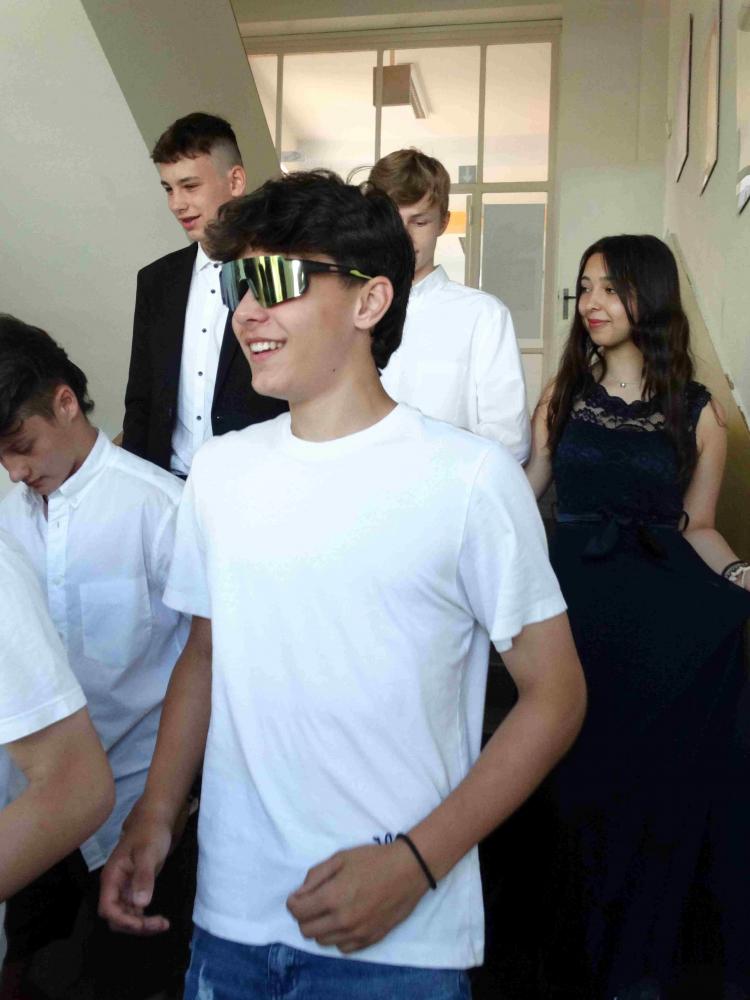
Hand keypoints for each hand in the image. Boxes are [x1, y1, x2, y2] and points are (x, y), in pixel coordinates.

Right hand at [98, 801, 184, 934]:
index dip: (123, 920)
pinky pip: (135, 910)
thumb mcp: (148, 853)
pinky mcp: (134, 889)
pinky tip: (160, 920)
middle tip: (159, 924)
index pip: (108, 908)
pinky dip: (145, 918)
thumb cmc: (150, 833)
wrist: (155, 820)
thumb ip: (143, 877)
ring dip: (141, 925)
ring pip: (126, 916)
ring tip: (163, 924)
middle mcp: (115, 886)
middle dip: (134, 925)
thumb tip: (141, 904)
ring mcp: (124, 888)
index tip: (143, 923)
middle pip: (116, 917)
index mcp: (112, 878)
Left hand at [286, 840, 429, 953]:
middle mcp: (343, 920)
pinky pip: (342, 948)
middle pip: (307, 930)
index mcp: (333, 897)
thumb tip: (299, 894)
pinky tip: (344, 921)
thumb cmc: (373, 859)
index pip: (297, 911)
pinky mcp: (370, 939)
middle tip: (313, 903)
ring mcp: (357, 933)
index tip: (299, 896)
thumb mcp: (340, 858)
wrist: (409, 870)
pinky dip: (337, 937)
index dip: (293, 902)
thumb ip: (315, 876)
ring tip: (330, 911)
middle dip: (304, 916)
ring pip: (322, 941)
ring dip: (320, 927)